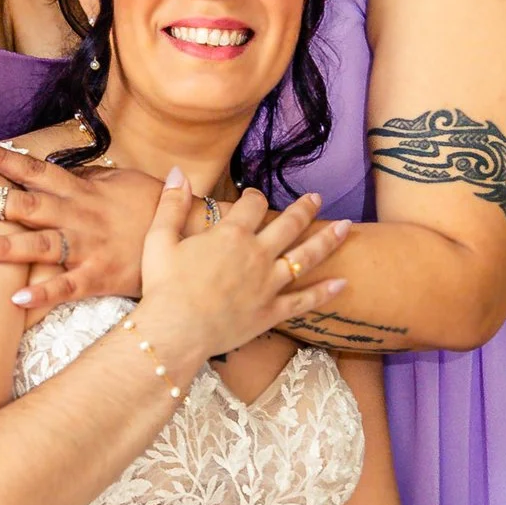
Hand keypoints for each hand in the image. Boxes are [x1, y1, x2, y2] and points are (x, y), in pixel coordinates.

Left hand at [0, 142, 167, 307]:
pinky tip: (16, 299)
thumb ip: (84, 177)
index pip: (36, 170)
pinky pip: (67, 286)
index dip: (5, 160)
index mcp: (81, 191)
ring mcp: (88, 247)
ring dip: (7, 247)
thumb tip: (56, 169)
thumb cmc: (150, 206)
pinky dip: (43, 293)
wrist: (189, 235)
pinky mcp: (99, 276)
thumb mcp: (118, 181)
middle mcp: (79, 216)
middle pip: (27, 206)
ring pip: (41, 246)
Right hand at [133, 175, 349, 365]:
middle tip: (316, 197)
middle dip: (304, 208)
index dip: (254, 196)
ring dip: (327, 239)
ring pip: (306, 256)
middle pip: (289, 224)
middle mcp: (257, 254)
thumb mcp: (159, 239)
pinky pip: (304, 300)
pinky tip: (343, 283)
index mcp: (232, 234)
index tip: (254, 196)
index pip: (252, 205)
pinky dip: (325, 292)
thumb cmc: (164, 287)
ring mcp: (269, 284)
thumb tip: (178, 172)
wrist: (176, 332)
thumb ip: (171, 204)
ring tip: (346, 226)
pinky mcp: (272, 311)